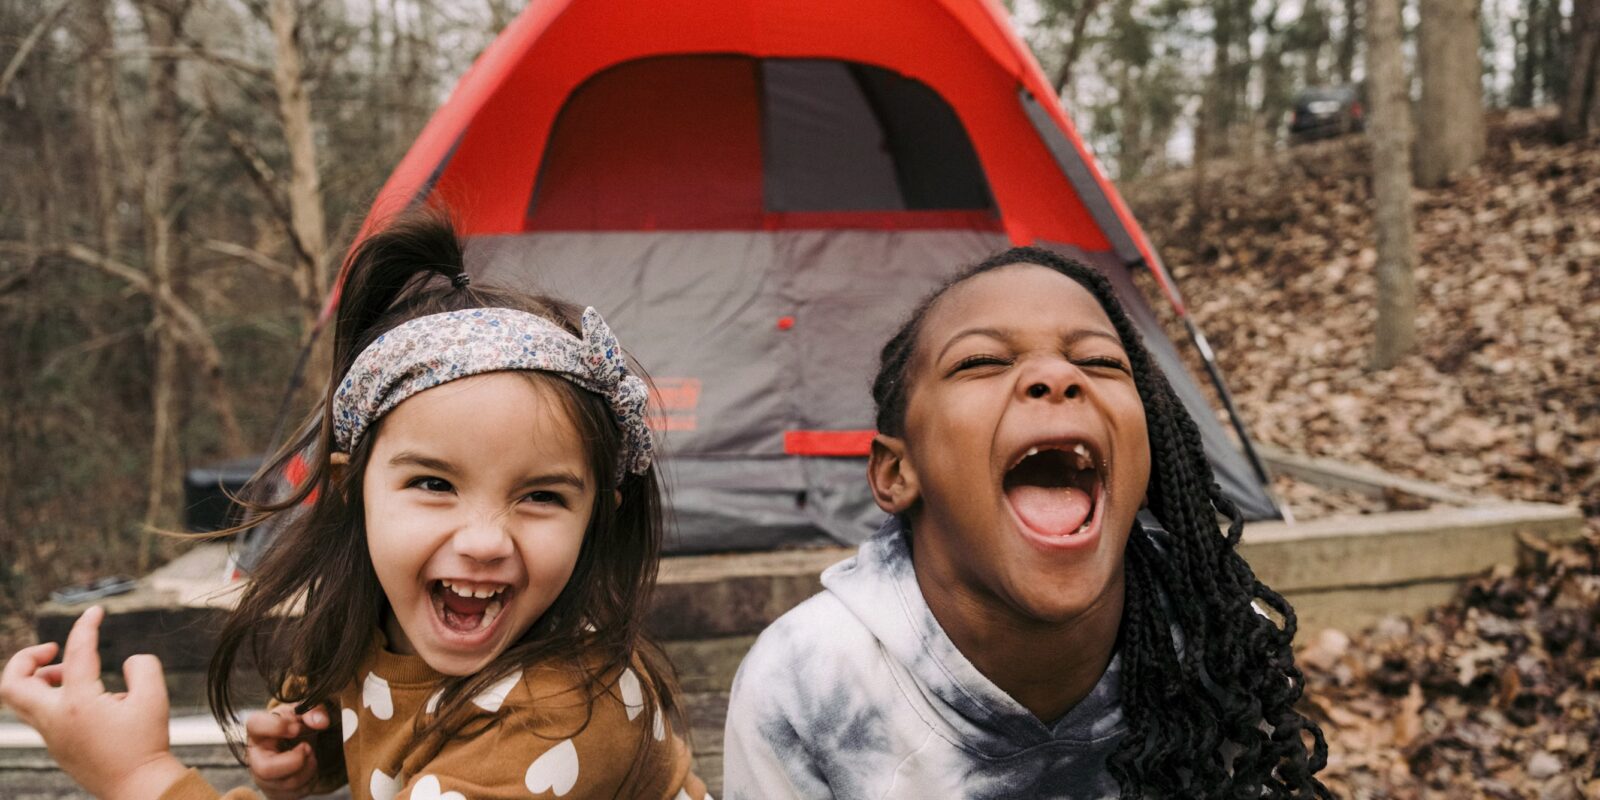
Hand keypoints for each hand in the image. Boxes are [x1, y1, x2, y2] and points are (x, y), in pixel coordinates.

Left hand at [0, 606, 187, 799]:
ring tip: (70, 672)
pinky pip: (39, 712)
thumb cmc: (146, 744)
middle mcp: (55, 719)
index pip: (76, 653)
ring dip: (39, 677)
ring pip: (20, 699)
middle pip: (12, 683)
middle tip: (53, 649)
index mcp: (78, 704)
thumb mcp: (155, 697)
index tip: (95, 612)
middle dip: (27, 658)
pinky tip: (85, 696)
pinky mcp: (56, 745)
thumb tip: (128, 662)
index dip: (86, 626)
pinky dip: (52, 695)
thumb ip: (142, 666)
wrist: (137, 786)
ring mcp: (52, 735)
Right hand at [244, 702, 332, 799]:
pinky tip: (308, 767)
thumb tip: (321, 722)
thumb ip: (313, 711)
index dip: (278, 726)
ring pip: (286, 784)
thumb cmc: (293, 726)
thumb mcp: (302, 712)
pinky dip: (311, 780)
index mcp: (257, 730)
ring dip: (308, 769)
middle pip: (266, 769)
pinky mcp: (275, 792)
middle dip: (295, 760)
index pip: (255, 725)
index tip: (296, 727)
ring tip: (311, 755)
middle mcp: (255, 756)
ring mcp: (263, 778)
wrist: (294, 743)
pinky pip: (296, 793)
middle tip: (307, 747)